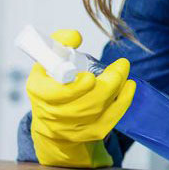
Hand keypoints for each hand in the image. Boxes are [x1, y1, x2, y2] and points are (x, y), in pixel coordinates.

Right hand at [26, 29, 134, 143]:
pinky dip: (122, 101)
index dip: (75, 89)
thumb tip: (75, 37)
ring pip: (99, 109)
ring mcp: (73, 128)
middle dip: (108, 83)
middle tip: (121, 66)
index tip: (90, 77)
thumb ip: (58, 44)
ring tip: (123, 70)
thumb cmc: (50, 84)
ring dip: (117, 88)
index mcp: (40, 93)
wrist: (51, 122)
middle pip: (85, 103)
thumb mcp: (46, 61)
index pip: (57, 95)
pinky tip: (128, 87)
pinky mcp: (90, 133)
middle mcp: (54, 114)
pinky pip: (110, 119)